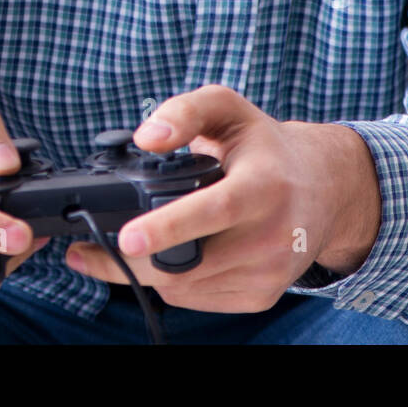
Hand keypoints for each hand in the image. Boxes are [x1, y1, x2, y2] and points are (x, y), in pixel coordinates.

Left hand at [66, 85, 380, 311]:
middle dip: (132, 258)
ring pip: (184, 286)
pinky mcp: (261, 296)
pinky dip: (170, 280)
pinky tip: (167, 253)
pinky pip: (196, 298)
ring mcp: (268, 272)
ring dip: (145, 268)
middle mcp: (272, 234)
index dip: (168, 226)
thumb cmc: (262, 145)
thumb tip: (146, 138)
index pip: (213, 210)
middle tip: (87, 248)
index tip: (128, 237)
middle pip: (187, 262)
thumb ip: (184, 111)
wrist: (321, 187)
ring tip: (123, 242)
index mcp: (263, 184)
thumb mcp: (227, 108)